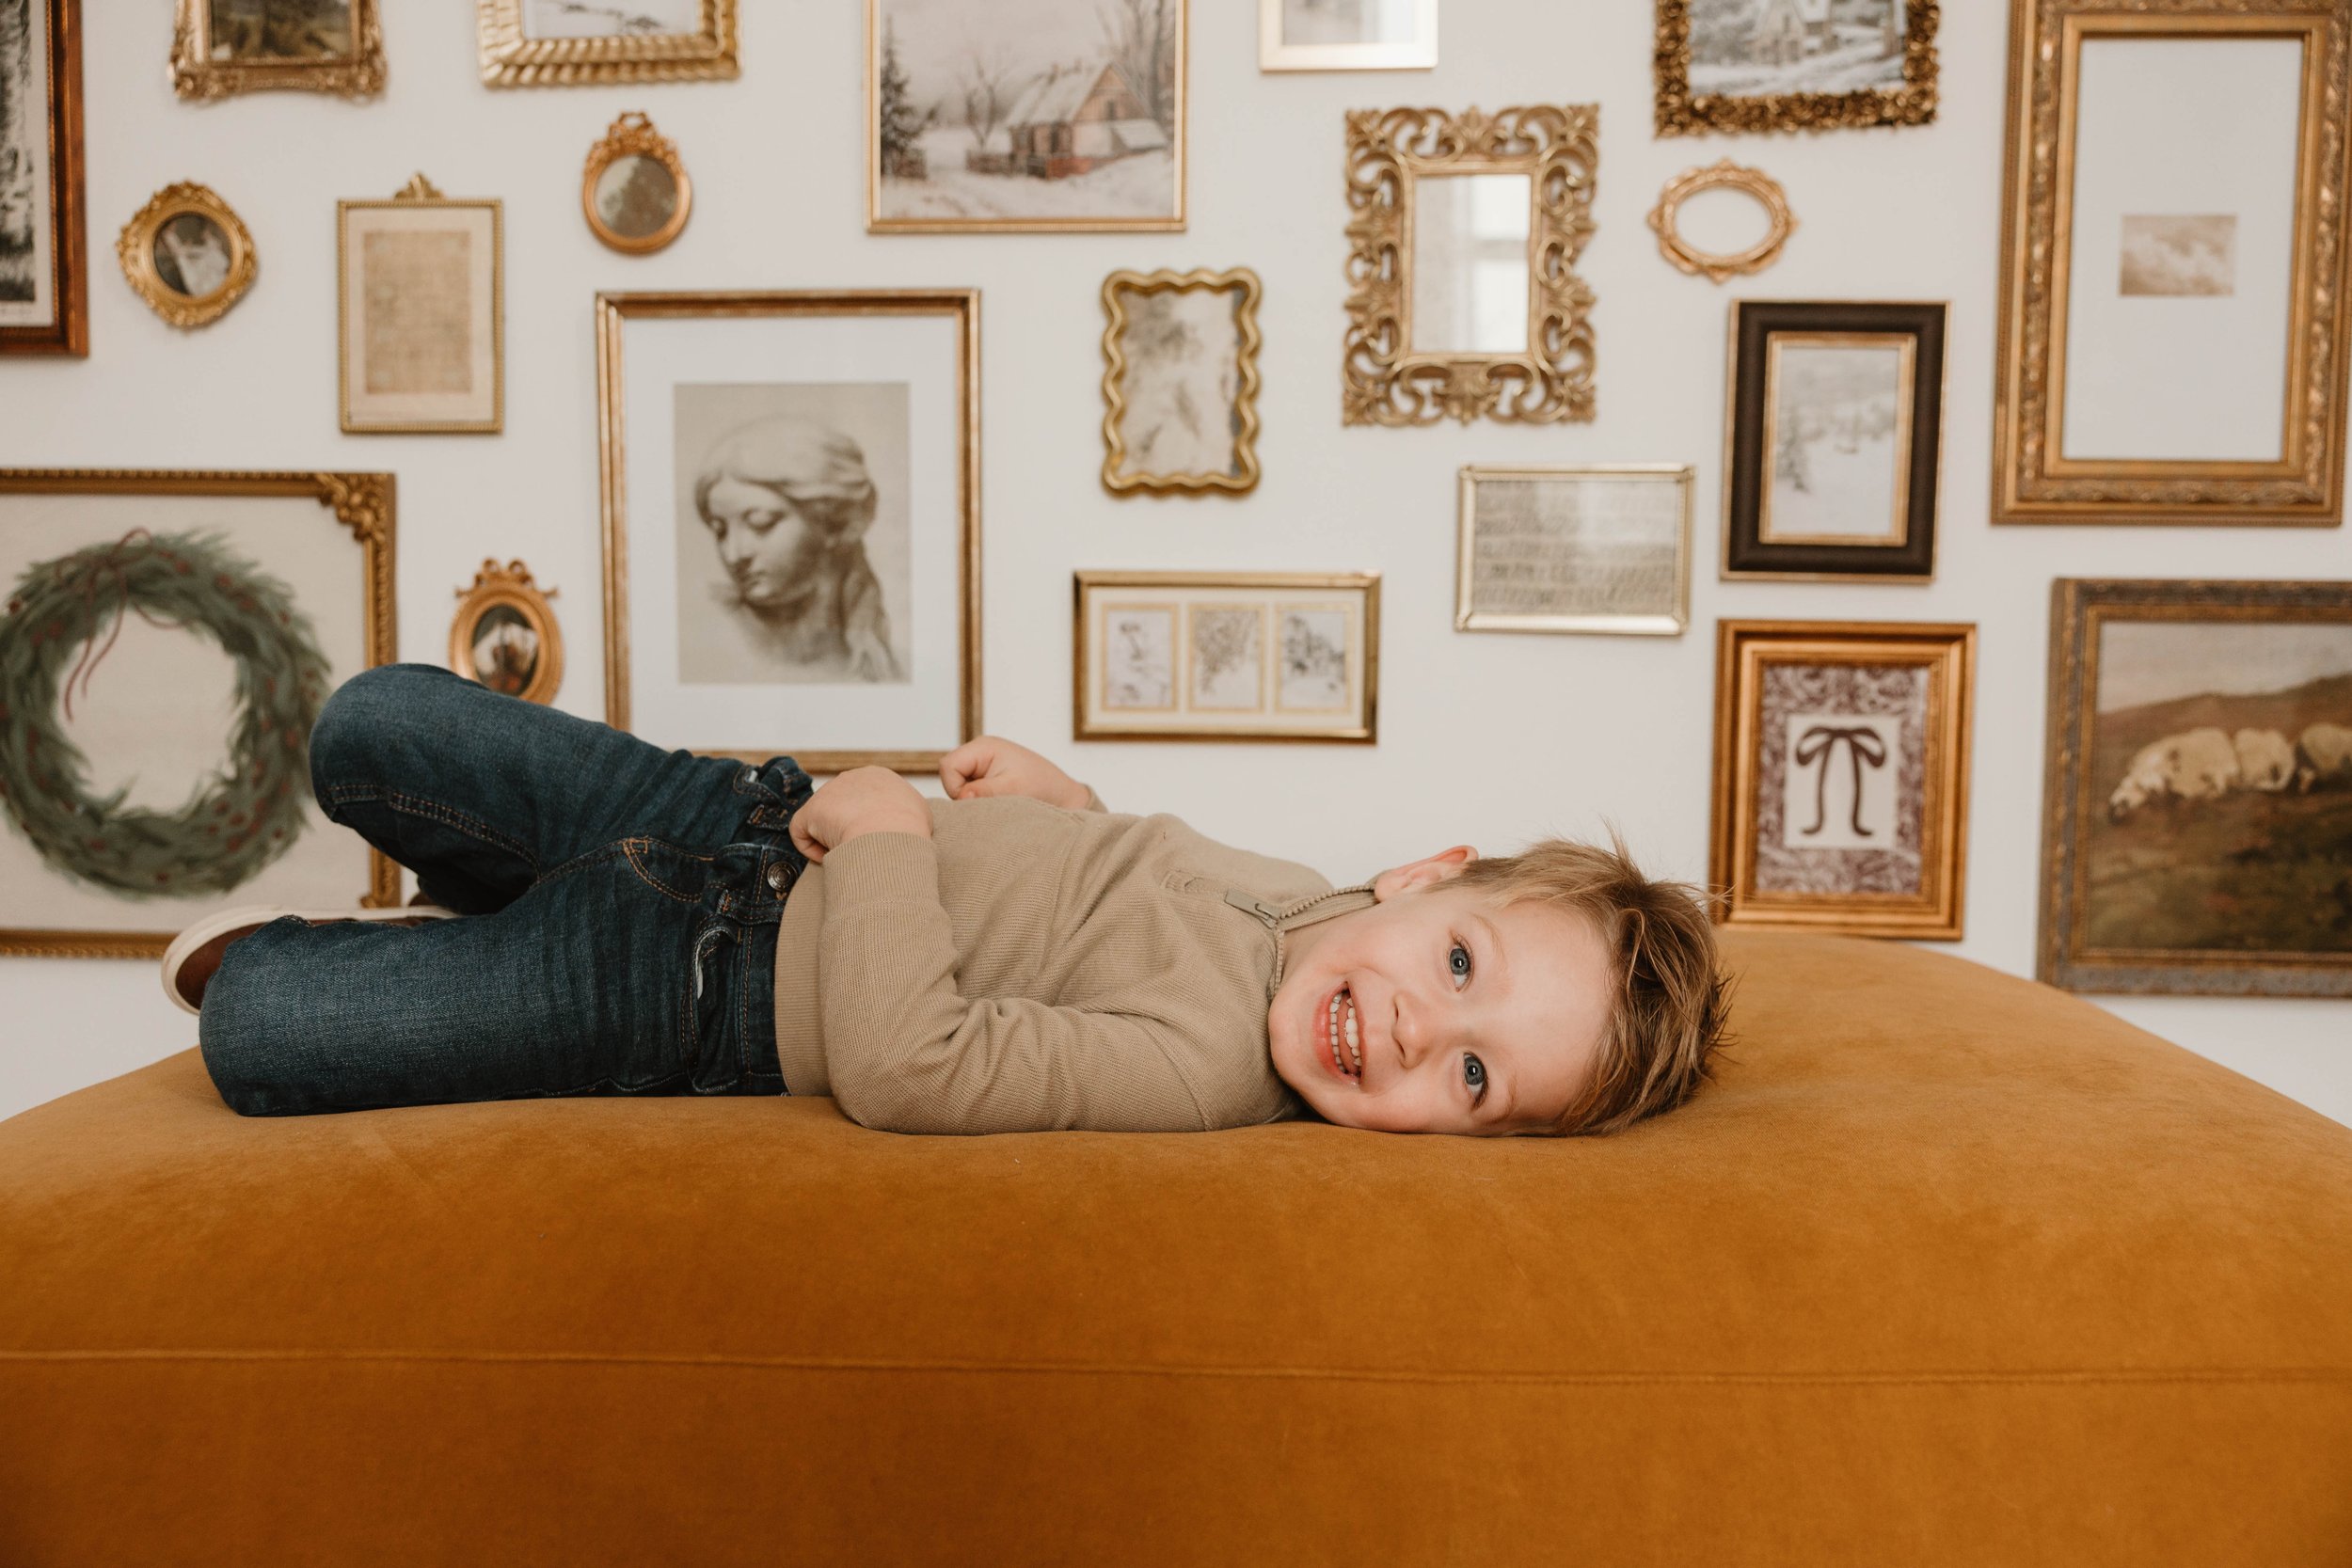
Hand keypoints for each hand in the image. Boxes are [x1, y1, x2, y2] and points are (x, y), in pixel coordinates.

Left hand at [789, 766, 931, 863]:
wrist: (890, 833)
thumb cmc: (910, 828)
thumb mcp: (921, 814)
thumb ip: (907, 813)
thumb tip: (903, 824)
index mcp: (879, 776)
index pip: (867, 798)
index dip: (871, 821)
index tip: (877, 840)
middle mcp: (851, 778)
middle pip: (844, 807)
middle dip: (850, 828)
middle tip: (862, 850)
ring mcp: (828, 792)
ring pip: (824, 821)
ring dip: (834, 840)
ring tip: (849, 857)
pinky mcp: (810, 811)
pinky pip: (803, 832)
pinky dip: (812, 848)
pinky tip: (829, 858)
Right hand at [939, 736, 1090, 809]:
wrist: (1063, 797)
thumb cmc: (1043, 786)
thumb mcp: (1014, 789)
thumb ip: (985, 791)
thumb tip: (962, 797)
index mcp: (983, 747)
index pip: (948, 766)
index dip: (956, 788)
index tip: (977, 802)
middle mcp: (979, 753)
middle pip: (950, 776)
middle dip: (964, 796)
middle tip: (989, 806)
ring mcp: (982, 766)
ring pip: (959, 786)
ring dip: (973, 801)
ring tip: (998, 805)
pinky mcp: (987, 779)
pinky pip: (970, 792)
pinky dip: (979, 803)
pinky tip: (997, 807)